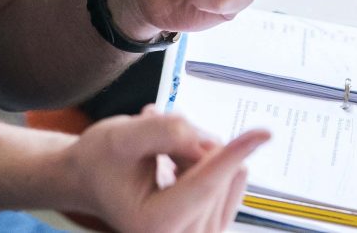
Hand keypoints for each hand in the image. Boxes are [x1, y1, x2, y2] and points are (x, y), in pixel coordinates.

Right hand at [69, 107, 267, 232]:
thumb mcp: (121, 136)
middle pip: (215, 171)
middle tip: (156, 142)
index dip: (233, 152)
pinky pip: (233, 179)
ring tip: (162, 156)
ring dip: (197, 152)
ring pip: (227, 171)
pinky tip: (179, 165)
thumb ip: (164, 132)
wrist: (93, 179)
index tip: (263, 132)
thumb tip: (205, 141)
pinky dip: (207, 162)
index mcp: (155, 224)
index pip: (204, 183)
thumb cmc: (101, 161)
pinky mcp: (215, 226)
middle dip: (191, 145)